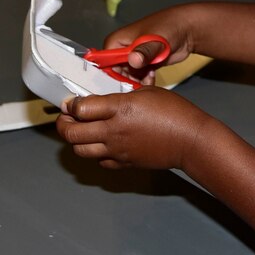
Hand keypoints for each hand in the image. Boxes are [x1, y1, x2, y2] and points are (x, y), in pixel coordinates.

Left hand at [57, 87, 213, 169]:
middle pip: (72, 132)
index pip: (80, 108)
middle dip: (63, 123)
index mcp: (119, 108)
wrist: (191, 140)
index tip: (71, 100)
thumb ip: (120, 95)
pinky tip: (100, 143)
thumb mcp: (146, 91)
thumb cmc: (174, 112)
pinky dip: (94, 152)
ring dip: (75, 139)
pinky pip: (99, 161)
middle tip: (66, 116)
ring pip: (80, 150)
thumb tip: (103, 98)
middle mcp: (113, 131)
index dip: (71, 103)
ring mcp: (117, 150)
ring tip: (79, 130)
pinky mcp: (124, 163)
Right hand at [99, 5, 197, 84]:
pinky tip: (151, 78)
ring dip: (136, 83)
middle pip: (114, 74)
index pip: (103, 63)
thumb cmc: (168, 27)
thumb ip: (144, 52)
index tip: (122, 84)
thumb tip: (133, 60)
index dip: (110, 76)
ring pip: (126, 78)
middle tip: (138, 84)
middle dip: (125, 82)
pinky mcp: (142, 65)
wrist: (186, 30)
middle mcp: (121, 50)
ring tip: (148, 79)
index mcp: (116, 41)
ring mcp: (132, 58)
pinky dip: (143, 82)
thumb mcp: (155, 41)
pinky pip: (137, 79)